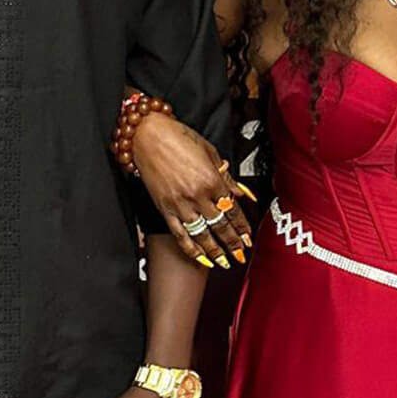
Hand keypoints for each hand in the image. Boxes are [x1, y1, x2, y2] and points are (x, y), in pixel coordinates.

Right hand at [131, 113, 252, 268]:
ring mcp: (180, 204)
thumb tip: (242, 192)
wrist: (148, 136)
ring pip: (202, 235)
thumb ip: (226, 176)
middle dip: (233, 243)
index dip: (242, 226)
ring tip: (226, 261)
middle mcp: (197, 195)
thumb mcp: (210, 152)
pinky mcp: (164, 209)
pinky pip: (180, 234)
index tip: (248, 237)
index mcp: (211, 180)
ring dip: (216, 251)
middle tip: (242, 254)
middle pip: (220, 225)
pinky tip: (200, 258)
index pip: (232, 209)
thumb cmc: (179, 138)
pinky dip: (191, 249)